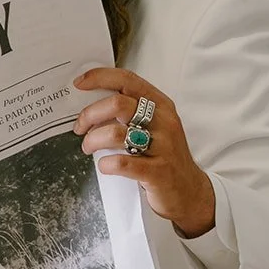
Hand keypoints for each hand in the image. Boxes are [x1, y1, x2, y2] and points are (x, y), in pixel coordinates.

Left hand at [73, 68, 215, 238]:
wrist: (189, 190)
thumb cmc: (164, 155)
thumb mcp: (155, 126)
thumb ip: (131, 112)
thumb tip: (92, 104)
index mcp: (160, 105)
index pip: (128, 80)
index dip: (100, 78)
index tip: (79, 83)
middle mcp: (163, 121)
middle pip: (117, 104)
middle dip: (90, 115)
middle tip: (80, 127)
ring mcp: (163, 146)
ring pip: (115, 133)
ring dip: (93, 140)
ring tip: (88, 147)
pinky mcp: (158, 171)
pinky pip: (122, 163)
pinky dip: (106, 164)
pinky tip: (104, 165)